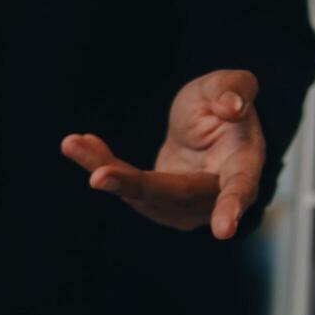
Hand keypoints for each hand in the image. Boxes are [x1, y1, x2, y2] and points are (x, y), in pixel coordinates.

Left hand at [61, 70, 264, 239]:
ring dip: (102, 167)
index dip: (231, 207)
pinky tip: (77, 143)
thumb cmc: (224, 105)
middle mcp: (209, 194)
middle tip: (98, 177)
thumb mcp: (230, 84)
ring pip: (138, 192)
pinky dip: (98, 161)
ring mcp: (178, 204)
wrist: (205, 125)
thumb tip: (232, 107)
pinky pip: (122, 184)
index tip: (223, 231)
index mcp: (242, 165)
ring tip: (73, 144)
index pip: (239, 188)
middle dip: (133, 185)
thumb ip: (236, 87)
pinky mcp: (150, 200)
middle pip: (171, 195)